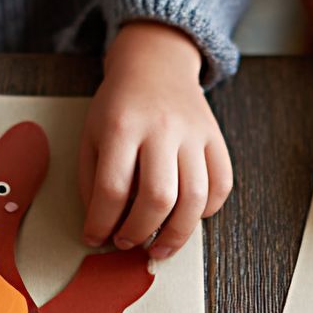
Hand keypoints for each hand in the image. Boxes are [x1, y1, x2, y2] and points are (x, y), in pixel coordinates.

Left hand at [79, 21, 232, 260]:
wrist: (156, 65)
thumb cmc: (119, 106)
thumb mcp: (91, 135)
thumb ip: (91, 181)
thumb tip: (102, 226)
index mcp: (121, 126)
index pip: (112, 189)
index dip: (101, 223)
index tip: (96, 237)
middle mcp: (162, 129)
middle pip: (158, 198)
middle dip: (139, 232)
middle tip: (127, 243)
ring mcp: (194, 133)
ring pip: (195, 198)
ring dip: (176, 234)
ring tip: (159, 248)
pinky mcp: (215, 138)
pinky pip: (221, 185)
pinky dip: (206, 211)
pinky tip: (187, 216)